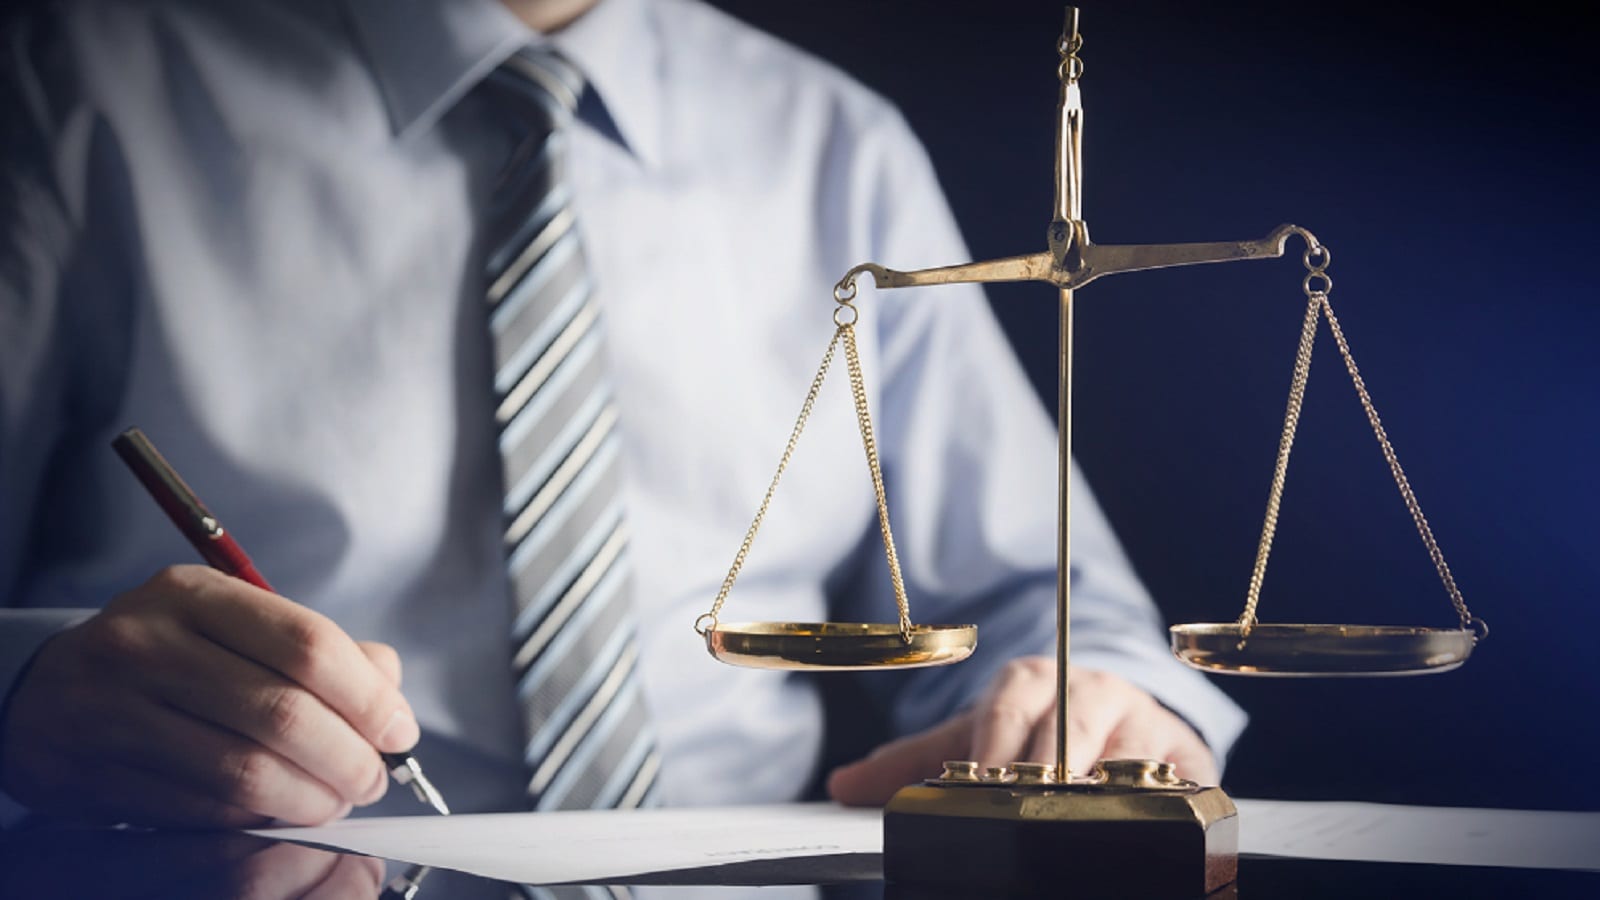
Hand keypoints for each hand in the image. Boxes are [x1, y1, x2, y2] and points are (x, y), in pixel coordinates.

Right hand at [0, 565, 419, 826]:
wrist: (48, 692)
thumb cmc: (164, 655)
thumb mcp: (232, 623)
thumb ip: (316, 648)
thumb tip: (390, 688)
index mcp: (193, 595)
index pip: (308, 645)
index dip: (369, 698)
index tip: (399, 730)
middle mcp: (148, 644)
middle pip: (284, 714)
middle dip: (349, 758)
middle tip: (373, 778)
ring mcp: (116, 711)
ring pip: (246, 772)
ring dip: (312, 799)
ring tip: (336, 801)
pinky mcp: (95, 773)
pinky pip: (203, 810)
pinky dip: (259, 819)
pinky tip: (282, 812)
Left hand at [827, 658, 1218, 805]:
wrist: (1118, 719)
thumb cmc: (1036, 730)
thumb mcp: (975, 738)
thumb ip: (911, 763)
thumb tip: (841, 788)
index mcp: (1032, 680)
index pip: (1011, 703)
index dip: (996, 741)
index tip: (983, 777)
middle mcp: (1092, 691)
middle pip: (1073, 723)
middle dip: (1053, 764)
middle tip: (1032, 802)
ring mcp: (1144, 723)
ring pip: (1131, 750)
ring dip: (1109, 784)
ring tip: (1084, 814)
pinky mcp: (1189, 758)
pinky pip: (1182, 779)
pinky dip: (1165, 804)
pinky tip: (1144, 827)